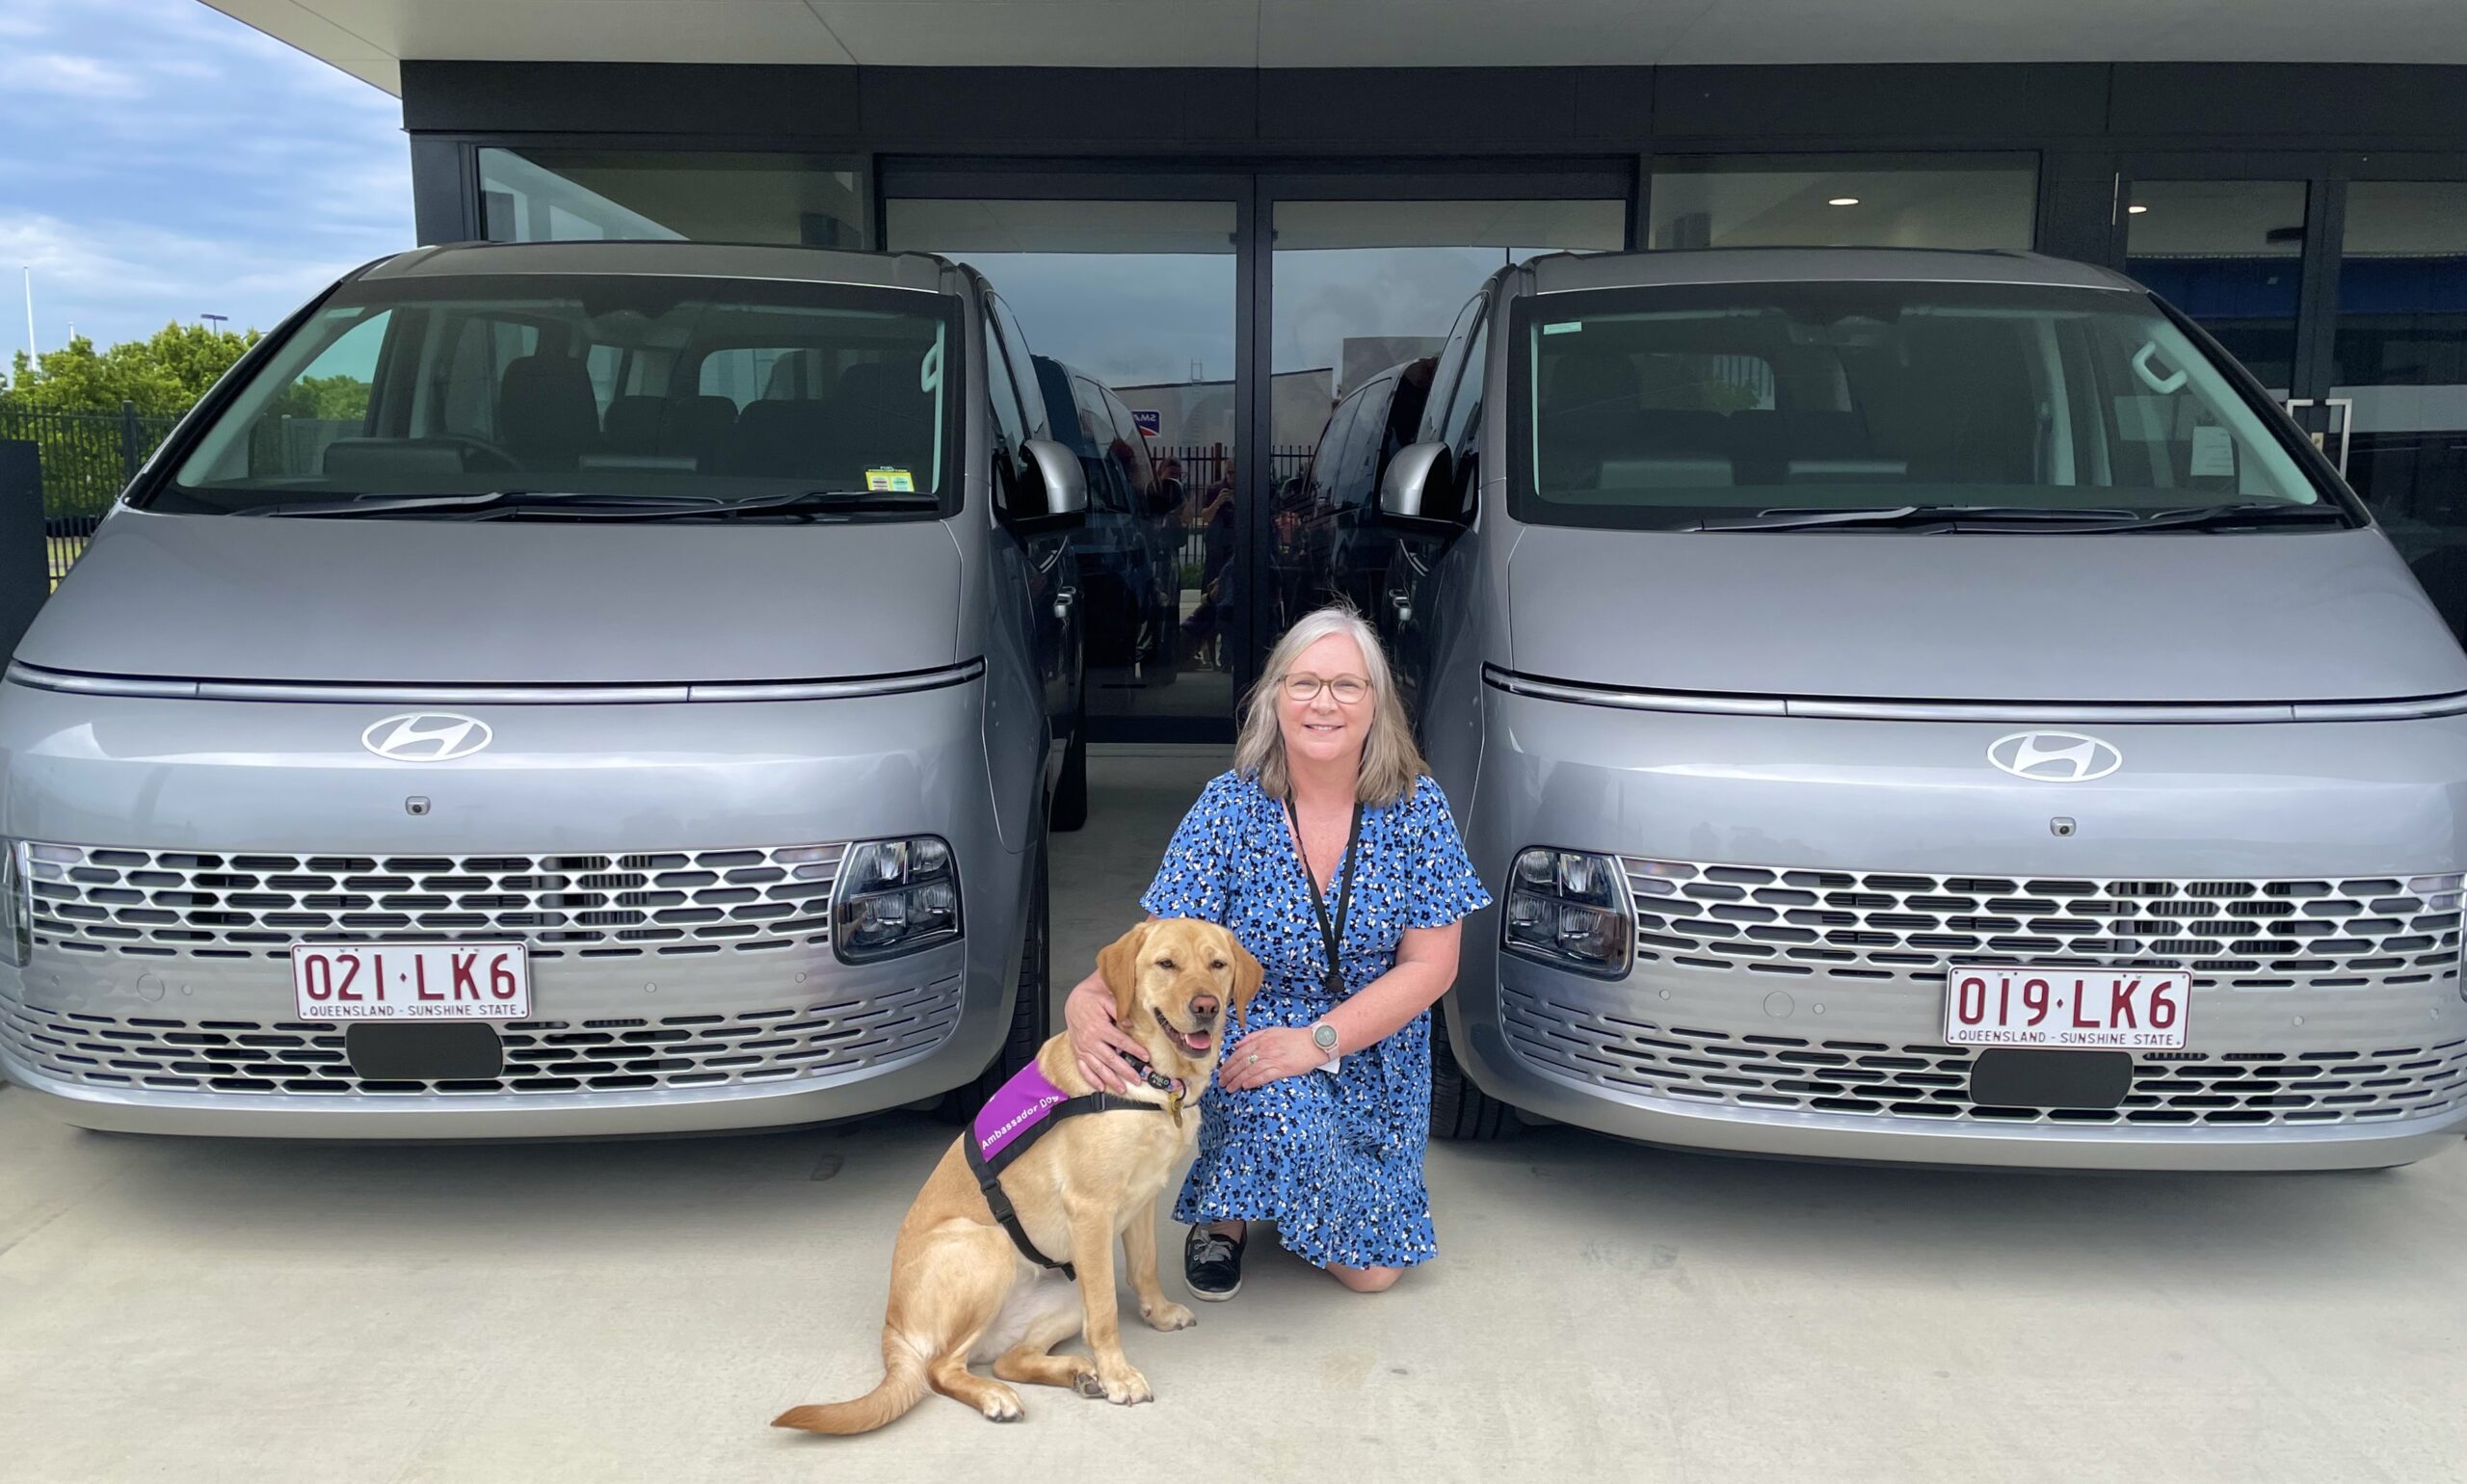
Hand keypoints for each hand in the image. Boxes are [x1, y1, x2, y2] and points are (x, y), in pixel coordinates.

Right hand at [1064, 977, 1147, 1091]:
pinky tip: (1100, 1087)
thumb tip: (1130, 1024)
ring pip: (1098, 1067)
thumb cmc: (1092, 998)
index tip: (1146, 1057)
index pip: (1120, 1041)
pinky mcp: (1077, 1052)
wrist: (1073, 1000)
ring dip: (1110, 1079)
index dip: (1134, 1050)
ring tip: (1122, 1088)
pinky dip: (1091, 1079)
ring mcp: (1082, 1048)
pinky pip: (1083, 1068)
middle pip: (1111, 1059)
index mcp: (1099, 1027)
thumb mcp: (1106, 998)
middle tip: (1137, 1079)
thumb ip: (1119, 1010)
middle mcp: (1090, 1040)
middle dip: (1125, 1071)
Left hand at [1219, 1026, 1321, 1091]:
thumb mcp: (1271, 1031)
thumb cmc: (1294, 1037)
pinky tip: (1245, 1086)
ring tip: (1229, 1088)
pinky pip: (1264, 1076)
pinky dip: (1253, 1081)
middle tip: (1221, 1082)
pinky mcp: (1282, 1068)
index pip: (1239, 1053)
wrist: (1314, 1042)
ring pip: (1250, 1071)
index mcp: (1261, 1040)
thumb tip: (1236, 1045)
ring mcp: (1273, 1059)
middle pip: (1241, 1063)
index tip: (1221, 1071)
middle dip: (1229, 1074)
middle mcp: (1264, 1049)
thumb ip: (1253, 1037)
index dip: (1228, 1063)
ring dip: (1237, 1080)